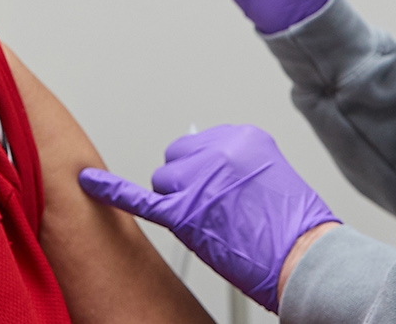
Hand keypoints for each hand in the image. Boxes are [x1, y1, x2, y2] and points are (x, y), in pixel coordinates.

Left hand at [78, 125, 339, 311]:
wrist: (306, 258)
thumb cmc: (296, 229)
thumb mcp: (273, 179)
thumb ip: (237, 167)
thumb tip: (208, 172)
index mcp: (245, 137)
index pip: (200, 145)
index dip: (205, 172)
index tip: (218, 188)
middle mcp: (220, 151)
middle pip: (177, 160)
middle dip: (188, 184)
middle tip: (215, 211)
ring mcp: (200, 179)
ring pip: (163, 181)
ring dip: (178, 202)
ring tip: (212, 224)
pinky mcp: (185, 212)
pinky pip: (141, 199)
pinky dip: (111, 191)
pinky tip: (89, 182)